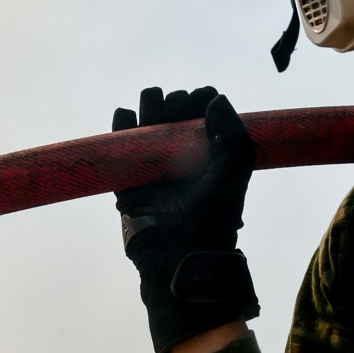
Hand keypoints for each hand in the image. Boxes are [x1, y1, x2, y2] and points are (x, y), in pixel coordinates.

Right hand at [112, 86, 259, 352]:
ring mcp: (154, 163)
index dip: (202, 98)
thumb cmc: (214, 216)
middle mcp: (182, 154)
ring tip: (153, 107)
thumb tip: (214, 98)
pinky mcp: (128, 176)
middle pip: (173, 109)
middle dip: (174, 102)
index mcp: (210, 150)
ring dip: (149, 103)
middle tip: (177, 115)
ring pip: (147, 118)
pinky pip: (119, 140)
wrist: (182, 254)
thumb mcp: (233, 172)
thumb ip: (232, 133)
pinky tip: (127, 115)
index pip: (203, 110)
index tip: (202, 103)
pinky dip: (121, 121)